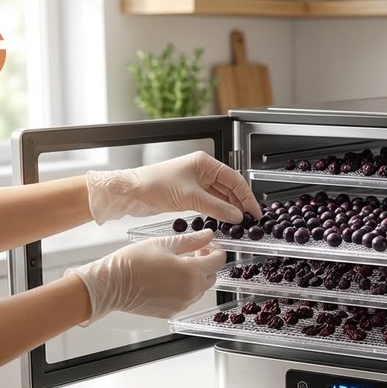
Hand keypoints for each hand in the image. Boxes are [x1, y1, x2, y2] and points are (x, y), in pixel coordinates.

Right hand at [66, 229, 224, 323]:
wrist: (112, 285)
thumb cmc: (133, 262)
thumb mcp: (164, 244)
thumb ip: (191, 240)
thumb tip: (208, 236)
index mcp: (192, 272)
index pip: (218, 261)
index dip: (216, 251)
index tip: (208, 245)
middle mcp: (191, 291)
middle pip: (212, 277)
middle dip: (207, 264)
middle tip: (194, 253)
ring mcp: (182, 304)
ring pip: (200, 290)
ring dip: (197, 278)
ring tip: (178, 266)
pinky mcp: (172, 312)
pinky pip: (186, 300)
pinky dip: (184, 290)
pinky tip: (169, 280)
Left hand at [86, 151, 262, 224]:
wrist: (131, 193)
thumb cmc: (154, 186)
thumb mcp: (190, 198)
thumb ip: (217, 208)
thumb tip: (237, 216)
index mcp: (205, 163)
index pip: (235, 179)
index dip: (247, 197)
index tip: (255, 212)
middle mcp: (202, 170)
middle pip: (229, 188)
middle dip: (240, 204)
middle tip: (248, 221)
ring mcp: (196, 183)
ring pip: (220, 197)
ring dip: (229, 210)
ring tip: (237, 224)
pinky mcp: (188, 194)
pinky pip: (210, 203)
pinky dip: (217, 212)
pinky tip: (222, 221)